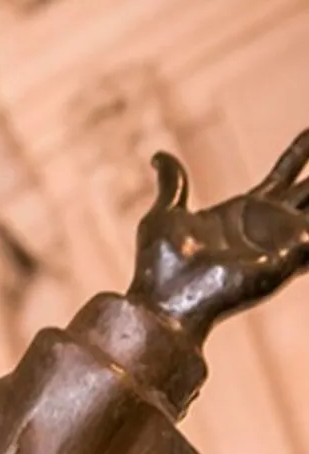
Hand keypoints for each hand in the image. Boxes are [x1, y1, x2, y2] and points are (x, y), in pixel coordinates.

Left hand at [128, 130, 308, 345]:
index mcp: (242, 212)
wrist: (162, 301)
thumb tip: (159, 156)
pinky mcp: (287, 258)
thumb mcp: (164, 215)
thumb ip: (173, 185)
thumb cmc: (159, 267)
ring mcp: (280, 243)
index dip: (300, 153)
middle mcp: (267, 227)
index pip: (282, 175)